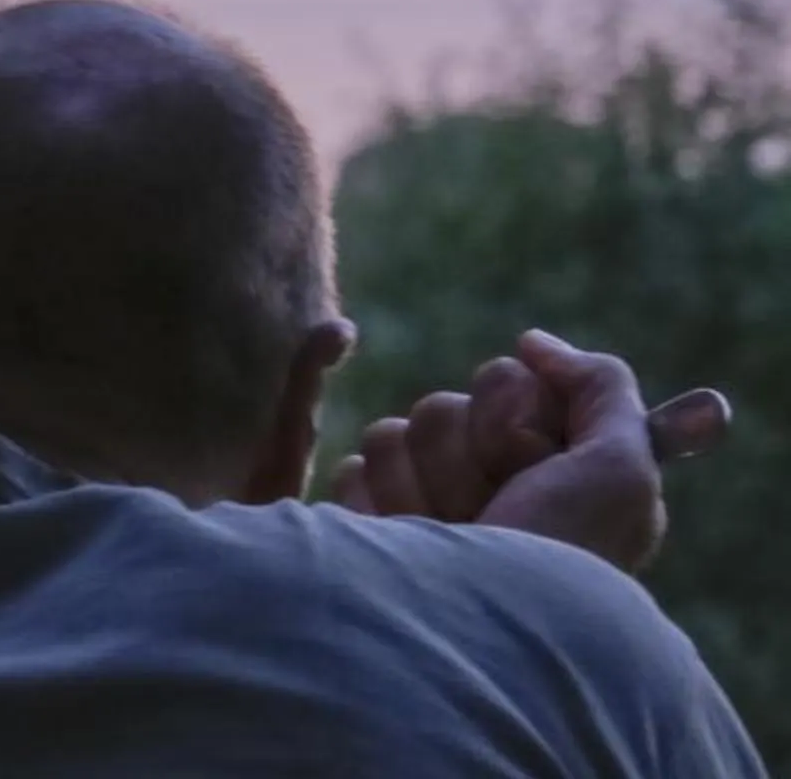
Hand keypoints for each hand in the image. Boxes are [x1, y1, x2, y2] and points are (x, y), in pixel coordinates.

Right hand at [331, 331, 731, 573]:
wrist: (486, 636)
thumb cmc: (561, 557)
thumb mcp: (623, 470)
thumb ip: (604, 386)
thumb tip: (531, 342)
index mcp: (546, 466)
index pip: (506, 382)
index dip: (517, 416)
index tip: (535, 458)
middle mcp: (487, 481)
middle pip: (446, 403)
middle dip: (468, 453)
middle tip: (494, 507)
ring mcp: (425, 502)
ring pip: (396, 431)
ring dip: (424, 486)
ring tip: (453, 540)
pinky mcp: (372, 522)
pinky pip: (355, 467)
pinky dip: (380, 505)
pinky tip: (410, 544)